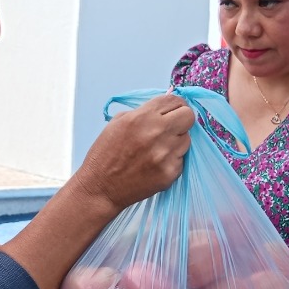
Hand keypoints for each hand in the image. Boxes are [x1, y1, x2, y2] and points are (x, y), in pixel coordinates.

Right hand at [74, 93, 193, 211]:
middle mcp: (157, 133)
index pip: (174, 101)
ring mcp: (166, 154)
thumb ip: (143, 112)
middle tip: (172, 127)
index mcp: (142, 117)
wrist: (100, 187)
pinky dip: (172, 160)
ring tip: (158, 149)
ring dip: (176, 141)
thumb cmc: (105, 154)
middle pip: (188, 116)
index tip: (173, 110)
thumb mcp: (118, 123)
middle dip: (181, 119)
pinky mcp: (170, 173)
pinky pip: (181, 159)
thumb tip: (163, 110)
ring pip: (187, 139)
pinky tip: (155, 164)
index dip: (176, 104)